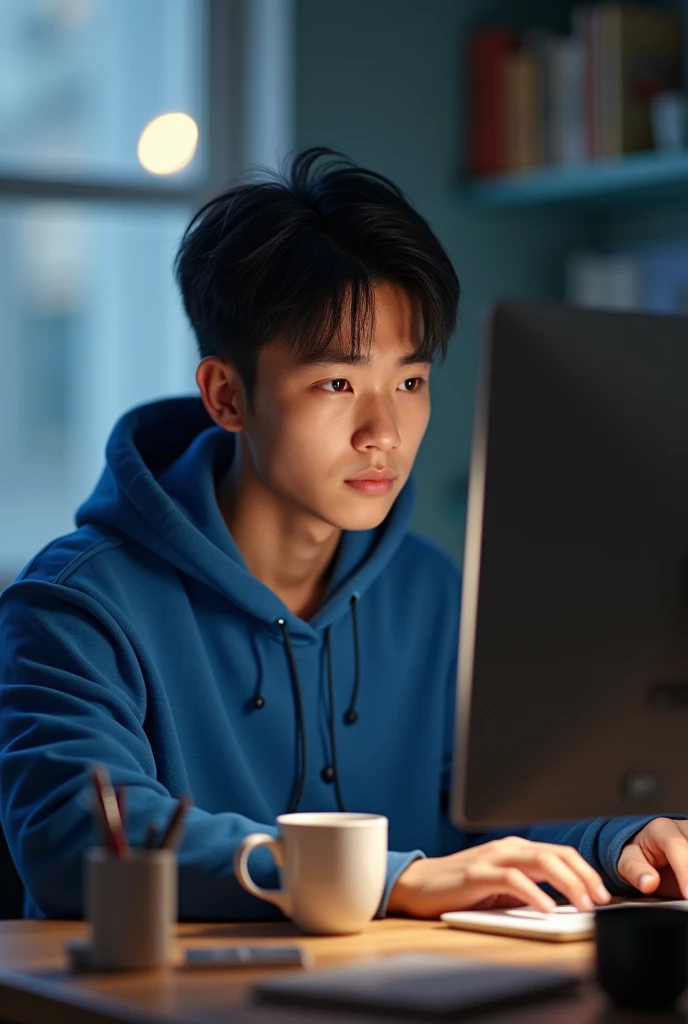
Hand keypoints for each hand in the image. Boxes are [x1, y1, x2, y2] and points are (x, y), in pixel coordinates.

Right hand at [387, 837, 611, 917]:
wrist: (417, 886)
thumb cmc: (460, 889)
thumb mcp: (501, 889)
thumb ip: (529, 889)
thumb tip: (566, 905)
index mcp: (516, 849)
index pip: (560, 853)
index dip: (586, 871)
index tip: (603, 894)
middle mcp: (507, 848)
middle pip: (556, 855)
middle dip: (584, 877)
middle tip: (601, 900)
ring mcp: (492, 858)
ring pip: (540, 862)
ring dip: (568, 883)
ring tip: (583, 904)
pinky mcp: (477, 874)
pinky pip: (513, 879)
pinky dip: (534, 893)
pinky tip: (547, 909)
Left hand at [618, 818, 687, 898]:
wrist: (650, 847)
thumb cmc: (640, 854)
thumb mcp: (627, 861)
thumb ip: (636, 871)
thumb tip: (648, 883)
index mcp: (661, 828)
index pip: (676, 845)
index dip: (684, 869)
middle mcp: (685, 827)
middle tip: (686, 898)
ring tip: (686, 895)